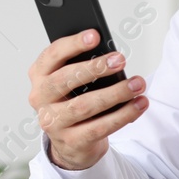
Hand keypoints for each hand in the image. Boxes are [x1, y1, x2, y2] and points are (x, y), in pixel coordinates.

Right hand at [28, 29, 147, 170]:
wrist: (72, 144)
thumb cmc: (74, 103)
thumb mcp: (73, 83)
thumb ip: (84, 69)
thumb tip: (112, 58)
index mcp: (40, 75)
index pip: (52, 55)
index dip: (73, 44)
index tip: (95, 35)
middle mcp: (40, 98)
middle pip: (65, 79)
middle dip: (95, 68)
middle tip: (120, 59)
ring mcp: (53, 122)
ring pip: (84, 105)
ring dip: (115, 93)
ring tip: (137, 84)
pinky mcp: (71, 141)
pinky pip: (99, 128)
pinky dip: (122, 115)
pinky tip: (138, 105)